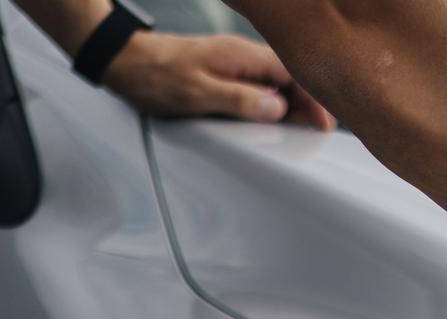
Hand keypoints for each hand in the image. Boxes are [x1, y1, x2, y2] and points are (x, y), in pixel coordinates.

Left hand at [103, 32, 334, 128]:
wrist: (122, 61)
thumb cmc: (154, 77)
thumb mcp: (198, 94)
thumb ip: (240, 100)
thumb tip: (277, 107)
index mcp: (242, 55)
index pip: (294, 74)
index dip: (314, 100)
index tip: (324, 124)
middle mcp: (243, 55)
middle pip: (290, 79)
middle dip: (308, 105)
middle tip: (316, 134)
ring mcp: (235, 63)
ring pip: (277, 84)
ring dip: (291, 106)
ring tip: (300, 132)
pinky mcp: (226, 72)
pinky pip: (260, 87)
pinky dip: (271, 105)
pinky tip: (271, 121)